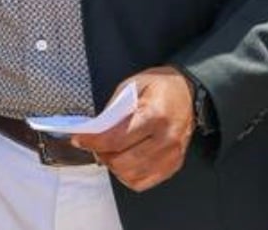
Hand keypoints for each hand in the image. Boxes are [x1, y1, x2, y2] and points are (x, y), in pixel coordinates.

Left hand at [71, 66, 194, 191]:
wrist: (188, 92)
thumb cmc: (159, 86)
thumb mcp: (133, 85)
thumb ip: (114, 108)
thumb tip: (95, 129)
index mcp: (155, 115)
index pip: (117, 138)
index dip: (93, 142)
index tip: (78, 139)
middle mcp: (166, 138)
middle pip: (123, 161)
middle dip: (101, 154)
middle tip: (94, 144)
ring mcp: (172, 155)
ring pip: (131, 175)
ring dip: (113, 166)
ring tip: (109, 152)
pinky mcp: (173, 165)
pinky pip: (144, 182)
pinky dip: (127, 176)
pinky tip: (124, 162)